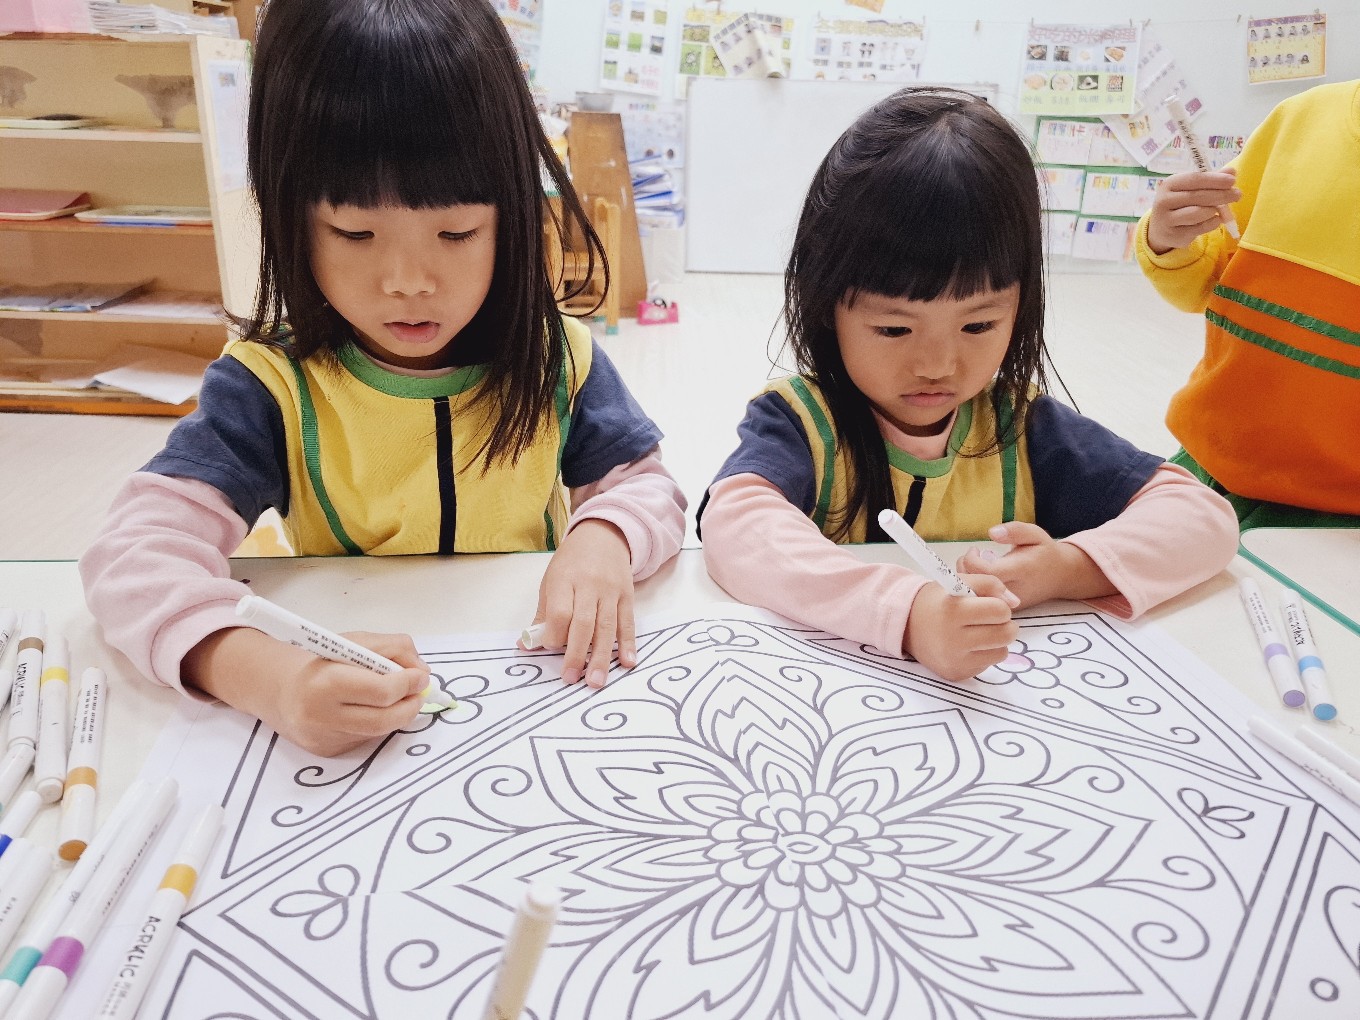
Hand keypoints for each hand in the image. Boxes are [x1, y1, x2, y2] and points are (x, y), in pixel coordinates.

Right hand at [185, 627, 429, 756]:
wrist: (281, 690)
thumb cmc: (322, 661)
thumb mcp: (354, 642)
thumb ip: (393, 649)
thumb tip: (421, 671)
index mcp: (325, 682)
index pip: (381, 691)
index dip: (408, 683)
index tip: (421, 675)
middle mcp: (320, 715)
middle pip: (384, 719)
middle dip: (410, 704)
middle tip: (419, 691)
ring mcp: (324, 738)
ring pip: (379, 731)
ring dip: (398, 714)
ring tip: (401, 697)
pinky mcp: (327, 752)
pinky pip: (366, 739)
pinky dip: (379, 724)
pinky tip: (372, 710)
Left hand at [529, 519, 635, 688]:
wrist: (603, 536)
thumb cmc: (571, 562)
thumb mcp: (550, 581)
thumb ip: (542, 614)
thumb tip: (526, 645)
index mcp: (564, 580)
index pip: (560, 613)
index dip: (555, 635)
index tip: (551, 648)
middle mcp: (589, 585)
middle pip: (583, 623)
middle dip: (576, 654)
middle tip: (571, 679)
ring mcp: (611, 591)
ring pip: (606, 627)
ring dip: (601, 657)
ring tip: (596, 681)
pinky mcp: (627, 596)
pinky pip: (627, 623)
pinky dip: (628, 643)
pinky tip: (627, 662)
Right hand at [904, 574, 1017, 680]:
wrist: (906, 624)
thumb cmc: (939, 601)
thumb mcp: (960, 580)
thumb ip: (991, 583)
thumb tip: (1015, 602)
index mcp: (953, 610)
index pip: (1000, 611)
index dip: (1000, 606)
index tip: (989, 604)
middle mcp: (952, 638)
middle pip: (1005, 634)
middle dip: (1004, 624)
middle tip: (991, 620)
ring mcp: (954, 659)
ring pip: (1001, 652)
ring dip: (997, 641)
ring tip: (980, 632)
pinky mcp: (956, 674)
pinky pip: (987, 664)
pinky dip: (984, 654)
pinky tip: (969, 646)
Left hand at [956, 523, 1115, 608]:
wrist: (1062, 577)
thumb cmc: (1045, 553)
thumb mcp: (1035, 534)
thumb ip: (1015, 531)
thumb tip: (991, 533)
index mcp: (1020, 570)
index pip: (986, 572)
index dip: (972, 560)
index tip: (976, 549)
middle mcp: (1012, 592)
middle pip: (976, 587)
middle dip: (965, 570)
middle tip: (973, 556)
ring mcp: (1008, 605)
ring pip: (975, 598)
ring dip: (968, 580)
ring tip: (978, 565)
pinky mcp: (1005, 611)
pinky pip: (982, 603)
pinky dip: (975, 590)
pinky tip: (982, 578)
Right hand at [1146, 169, 1241, 253]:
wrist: (1161, 228)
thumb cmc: (1181, 203)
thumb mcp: (1192, 189)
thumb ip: (1211, 180)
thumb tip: (1232, 171)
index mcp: (1169, 184)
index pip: (1194, 179)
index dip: (1214, 179)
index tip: (1232, 180)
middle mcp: (1164, 201)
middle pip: (1197, 196)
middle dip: (1221, 195)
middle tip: (1238, 195)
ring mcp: (1167, 220)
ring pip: (1197, 213)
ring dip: (1215, 210)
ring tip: (1223, 209)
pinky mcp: (1173, 235)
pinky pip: (1199, 228)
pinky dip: (1212, 223)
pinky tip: (1216, 219)